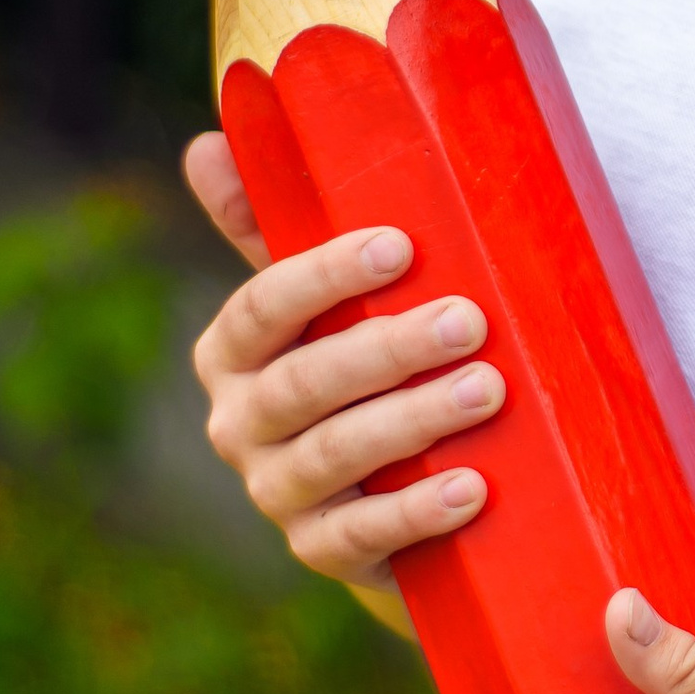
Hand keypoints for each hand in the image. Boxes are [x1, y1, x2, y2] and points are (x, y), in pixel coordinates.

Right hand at [182, 130, 503, 591]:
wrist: (382, 486)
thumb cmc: (354, 358)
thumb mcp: (321, 295)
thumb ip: (272, 222)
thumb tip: (206, 143)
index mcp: (232, 350)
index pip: (262, 306)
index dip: (325, 276)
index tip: (400, 246)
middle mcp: (238, 423)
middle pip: (305, 383)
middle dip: (388, 349)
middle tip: (470, 320)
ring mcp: (276, 492)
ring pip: (336, 454)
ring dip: (414, 420)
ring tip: (488, 391)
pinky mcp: (322, 551)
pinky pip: (362, 533)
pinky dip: (416, 512)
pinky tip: (472, 489)